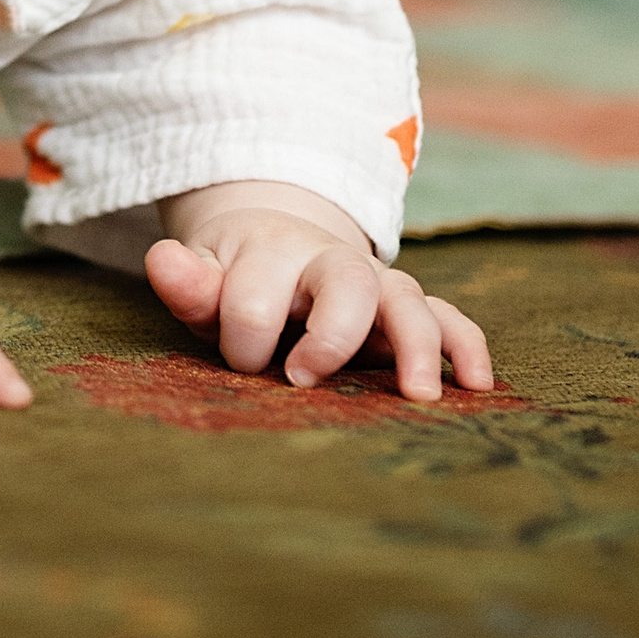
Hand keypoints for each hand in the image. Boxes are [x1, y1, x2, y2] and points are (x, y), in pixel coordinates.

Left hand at [148, 180, 492, 400]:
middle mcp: (330, 262)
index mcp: (271, 251)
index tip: (239, 366)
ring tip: (419, 397)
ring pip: (407, 299)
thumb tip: (162, 261)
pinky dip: (468, 347)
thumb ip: (187, 279)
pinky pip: (451, 318)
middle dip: (331, 333)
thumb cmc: (238, 276)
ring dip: (417, 345)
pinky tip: (477, 386)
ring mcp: (374, 284)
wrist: (278, 240)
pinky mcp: (407, 308)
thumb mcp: (205, 275)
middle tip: (305, 380)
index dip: (242, 340)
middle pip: (346, 282)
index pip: (256, 297)